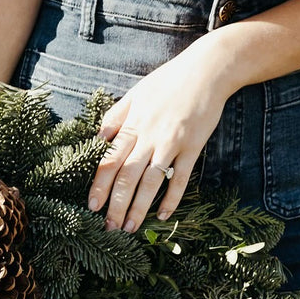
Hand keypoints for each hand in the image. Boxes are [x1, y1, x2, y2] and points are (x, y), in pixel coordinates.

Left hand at [86, 40, 234, 232]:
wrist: (207, 70)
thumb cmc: (169, 81)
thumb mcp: (136, 93)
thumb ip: (115, 116)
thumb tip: (97, 138)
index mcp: (132, 124)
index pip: (110, 161)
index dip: (100, 186)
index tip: (92, 206)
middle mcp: (149, 137)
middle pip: (127, 177)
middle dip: (116, 205)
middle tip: (108, 228)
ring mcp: (172, 143)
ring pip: (150, 182)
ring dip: (139, 208)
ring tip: (130, 228)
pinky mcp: (193, 147)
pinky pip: (180, 179)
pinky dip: (171, 199)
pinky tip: (163, 216)